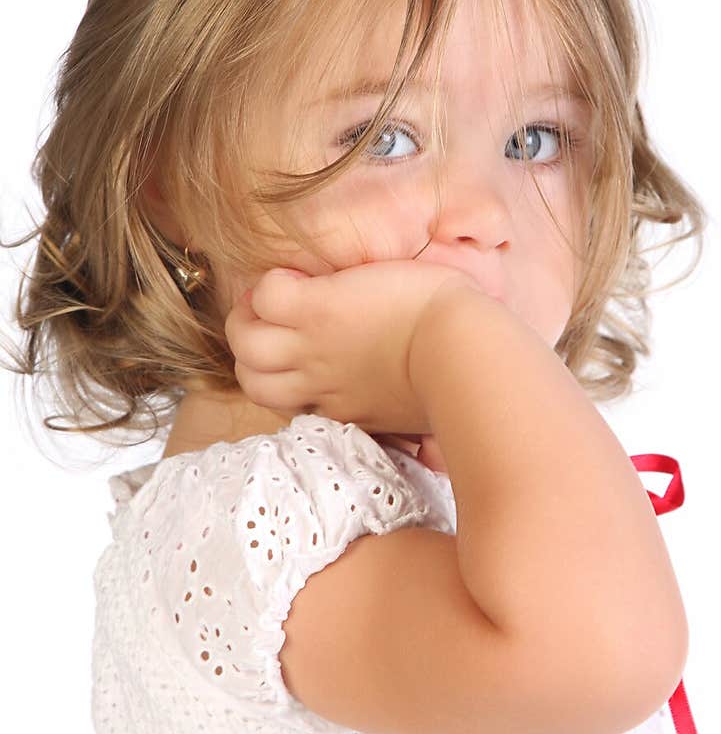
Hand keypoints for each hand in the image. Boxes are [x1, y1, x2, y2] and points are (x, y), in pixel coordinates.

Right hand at [224, 260, 480, 434]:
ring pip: (245, 343)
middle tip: (275, 322)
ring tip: (275, 298)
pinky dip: (272, 285)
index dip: (284, 379)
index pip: (287, 404)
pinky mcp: (318, 308)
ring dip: (250, 317)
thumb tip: (428, 455)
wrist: (461, 350)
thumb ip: (410, 428)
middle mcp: (319, 381)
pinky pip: (267, 298)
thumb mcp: (424, 417)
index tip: (301, 357)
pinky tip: (297, 278)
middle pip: (251, 380)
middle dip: (253, 352)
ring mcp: (314, 346)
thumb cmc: (459, 375)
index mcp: (344, 408)